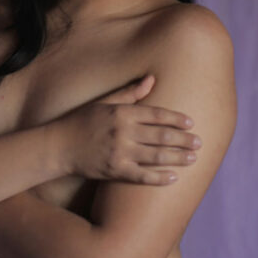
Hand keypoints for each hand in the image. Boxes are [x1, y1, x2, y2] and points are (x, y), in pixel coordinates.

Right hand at [52, 75, 200, 184]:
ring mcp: (119, 153)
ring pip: (156, 156)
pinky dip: (159, 177)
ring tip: (193, 158)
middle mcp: (123, 132)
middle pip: (161, 136)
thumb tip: (152, 79)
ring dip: (177, 157)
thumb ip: (129, 93)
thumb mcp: (104, 102)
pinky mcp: (115, 171)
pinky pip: (142, 176)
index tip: (191, 123)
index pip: (156, 114)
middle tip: (199, 142)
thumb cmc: (80, 121)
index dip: (176, 119)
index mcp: (122, 112)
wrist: (58, 146)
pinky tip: (174, 178)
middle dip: (183, 139)